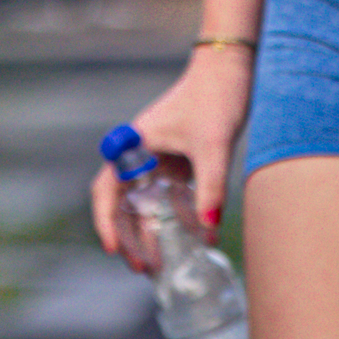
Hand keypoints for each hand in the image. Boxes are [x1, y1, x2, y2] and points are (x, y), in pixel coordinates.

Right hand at [90, 44, 253, 262]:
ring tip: (161, 264)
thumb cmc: (214, 98)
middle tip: (143, 268)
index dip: (106, 221)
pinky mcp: (181, 161)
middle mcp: (142, 153)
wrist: (231, 69)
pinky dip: (180, 218)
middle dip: (131, 238)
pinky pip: (174, 196)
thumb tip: (208, 229)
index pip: (107, 189)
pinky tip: (195, 238)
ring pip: (148, 204)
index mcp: (135, 144)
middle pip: (125, 204)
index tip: (114, 249)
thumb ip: (210, 187)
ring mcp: (161, 158)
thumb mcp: (212, 145)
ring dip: (152, 233)